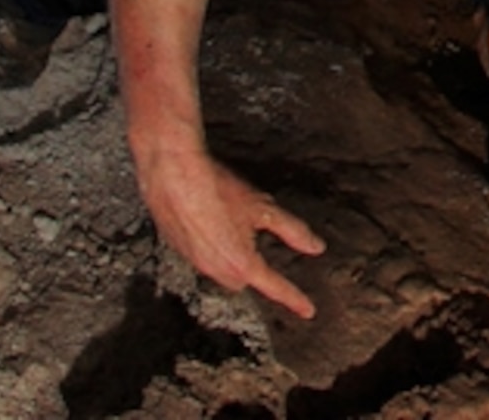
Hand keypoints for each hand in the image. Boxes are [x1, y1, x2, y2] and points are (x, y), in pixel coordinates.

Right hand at [132, 139, 325, 317]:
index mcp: (241, 265)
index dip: (294, 298)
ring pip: (221, 269)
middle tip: (255, 239)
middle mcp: (216, 272)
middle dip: (252, 266)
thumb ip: (293, 231)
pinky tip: (207, 217)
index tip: (308, 311)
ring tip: (227, 220)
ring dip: (229, 255)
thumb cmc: (218, 191)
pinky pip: (201, 255)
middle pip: (243, 279)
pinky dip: (209, 243)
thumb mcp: (264, 209)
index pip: (275, 287)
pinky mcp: (177, 250)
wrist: (173, 177)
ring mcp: (194, 263)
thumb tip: (316, 247)